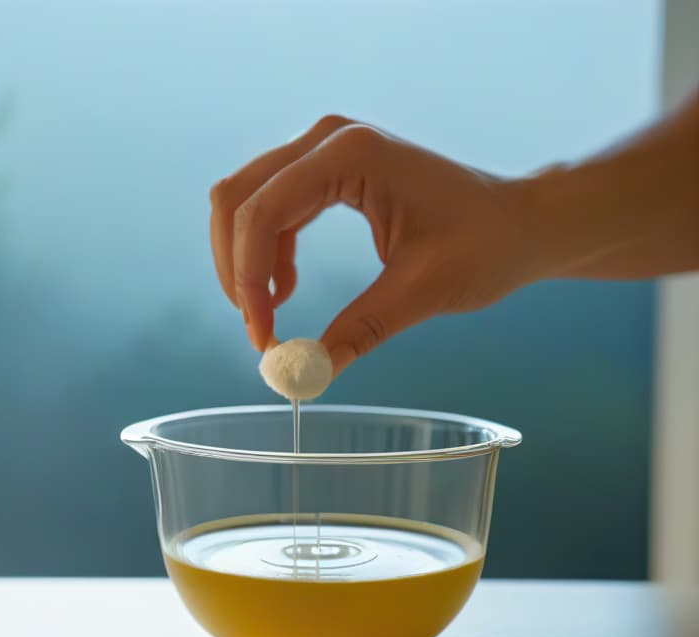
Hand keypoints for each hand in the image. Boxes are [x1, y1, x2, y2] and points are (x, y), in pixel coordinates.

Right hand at [209, 115, 545, 374]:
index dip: (248, 279)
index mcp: (352, 155)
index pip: (263, 212)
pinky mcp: (327, 169)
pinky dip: (264, 252)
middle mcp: (328, 139)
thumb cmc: (486, 245)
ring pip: (243, 201)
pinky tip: (285, 287)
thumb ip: (358, 331)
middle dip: (235, 269)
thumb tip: (304, 378)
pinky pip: (268, 206)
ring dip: (244, 261)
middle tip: (257, 329)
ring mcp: (324, 149)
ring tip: (269, 314)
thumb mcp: (421, 292)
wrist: (521, 222)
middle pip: (237, 199)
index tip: (262, 339)